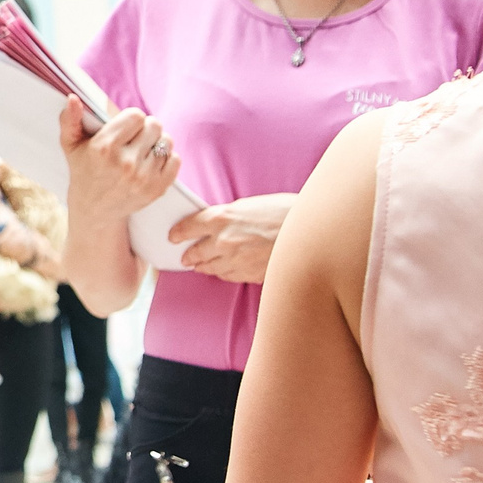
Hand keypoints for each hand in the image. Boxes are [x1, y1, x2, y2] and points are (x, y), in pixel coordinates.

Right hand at [60, 101, 180, 229]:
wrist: (94, 211)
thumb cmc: (83, 171)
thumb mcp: (70, 146)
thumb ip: (69, 120)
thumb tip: (73, 98)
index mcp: (104, 148)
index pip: (136, 115)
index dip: (132, 119)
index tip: (126, 128)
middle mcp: (125, 163)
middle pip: (154, 125)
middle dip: (146, 128)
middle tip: (136, 138)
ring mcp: (142, 178)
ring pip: (166, 141)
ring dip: (157, 143)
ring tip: (144, 150)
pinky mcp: (156, 189)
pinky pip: (175, 160)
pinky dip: (167, 158)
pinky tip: (152, 162)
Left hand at [170, 193, 294, 284]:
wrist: (310, 233)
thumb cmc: (285, 212)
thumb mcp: (250, 206)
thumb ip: (228, 217)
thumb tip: (215, 225)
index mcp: (221, 217)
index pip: (187, 227)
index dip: (177, 233)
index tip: (173, 236)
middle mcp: (223, 240)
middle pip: (194, 252)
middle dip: (188, 254)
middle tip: (185, 256)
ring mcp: (235, 260)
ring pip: (209, 268)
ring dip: (204, 266)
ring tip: (200, 265)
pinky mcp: (247, 274)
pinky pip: (227, 276)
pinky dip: (223, 273)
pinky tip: (224, 269)